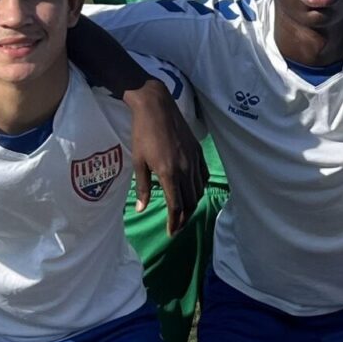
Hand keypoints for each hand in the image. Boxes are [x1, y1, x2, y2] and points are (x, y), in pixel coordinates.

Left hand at [124, 80, 206, 233]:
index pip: (175, 206)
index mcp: (168, 174)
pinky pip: (204, 176)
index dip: (174, 222)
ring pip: (199, 191)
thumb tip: (140, 209)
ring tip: (184, 213)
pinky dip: (200, 188)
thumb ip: (141, 187)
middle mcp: (185, 170)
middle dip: (184, 218)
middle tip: (177, 227)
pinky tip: (194, 192)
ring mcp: (194, 161)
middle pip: (190, 202)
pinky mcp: (199, 152)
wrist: (157, 108)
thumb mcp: (138, 162)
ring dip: (193, 205)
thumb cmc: (142, 134)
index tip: (171, 233)